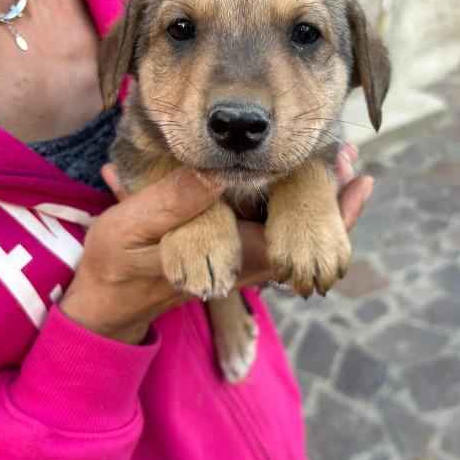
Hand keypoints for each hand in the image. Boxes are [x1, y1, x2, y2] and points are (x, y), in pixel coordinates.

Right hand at [60, 149, 373, 343]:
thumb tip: (217, 174)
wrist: (106, 300)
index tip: (352, 172)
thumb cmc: (115, 265)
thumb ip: (174, 203)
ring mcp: (241, 262)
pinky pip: (275, 232)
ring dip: (316, 202)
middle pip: (306, 239)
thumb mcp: (133, 227)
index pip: (298, 238)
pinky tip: (291, 176)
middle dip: (333, 201)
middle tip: (353, 159)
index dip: (330, 208)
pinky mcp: (230, 254)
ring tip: (335, 160)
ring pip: (294, 236)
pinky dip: (291, 206)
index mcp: (233, 258)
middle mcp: (247, 265)